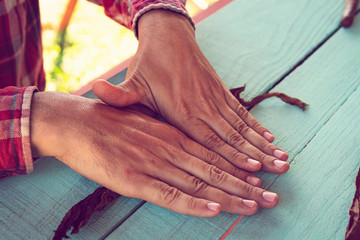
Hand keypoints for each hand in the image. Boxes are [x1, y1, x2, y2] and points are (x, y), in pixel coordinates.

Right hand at [30, 91, 278, 216]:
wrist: (76, 122)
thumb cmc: (110, 124)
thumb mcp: (144, 124)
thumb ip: (166, 138)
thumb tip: (184, 150)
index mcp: (173, 136)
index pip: (213, 155)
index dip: (238, 168)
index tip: (260, 178)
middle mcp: (169, 149)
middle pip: (214, 171)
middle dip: (246, 186)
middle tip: (273, 198)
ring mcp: (153, 164)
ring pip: (199, 185)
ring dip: (230, 196)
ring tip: (257, 205)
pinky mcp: (134, 180)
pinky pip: (169, 195)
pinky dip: (193, 204)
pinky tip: (214, 210)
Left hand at [92, 10, 289, 173]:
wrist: (169, 36)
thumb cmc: (149, 64)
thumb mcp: (133, 81)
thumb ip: (120, 95)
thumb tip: (96, 91)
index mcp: (182, 111)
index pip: (210, 140)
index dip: (232, 156)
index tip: (253, 170)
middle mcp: (203, 107)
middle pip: (233, 137)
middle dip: (257, 155)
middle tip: (280, 170)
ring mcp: (215, 99)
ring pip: (242, 126)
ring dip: (263, 143)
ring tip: (283, 157)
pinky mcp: (221, 92)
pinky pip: (242, 113)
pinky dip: (257, 127)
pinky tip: (270, 137)